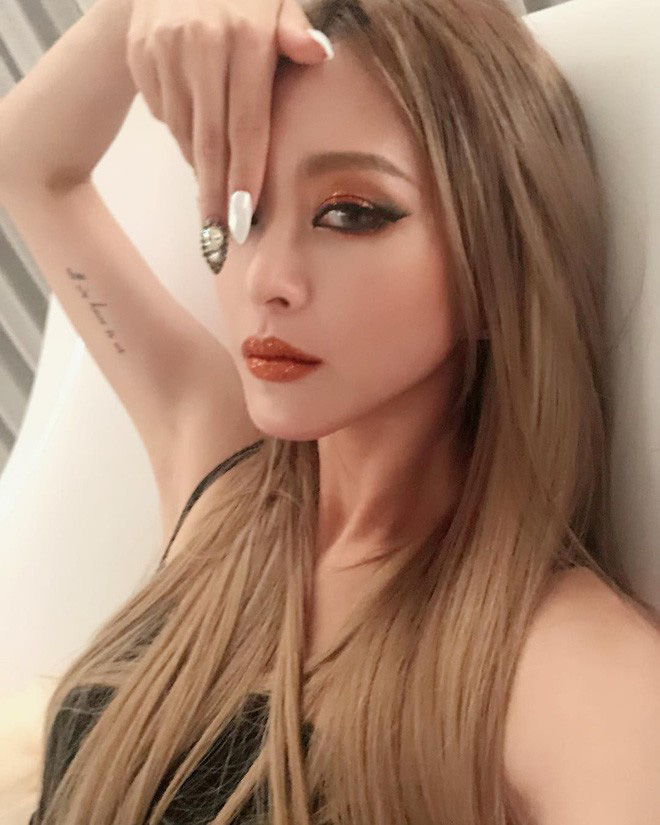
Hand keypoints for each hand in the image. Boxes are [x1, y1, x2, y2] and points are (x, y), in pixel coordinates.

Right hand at [125, 0, 332, 233]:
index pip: (246, 125)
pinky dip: (177, 128)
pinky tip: (193, 125)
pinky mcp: (140, 52)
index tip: (243, 221)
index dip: (245, 178)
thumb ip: (294, 30)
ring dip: (198, 162)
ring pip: (182, 130)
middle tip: (219, 237)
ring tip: (213, 182)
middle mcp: (202, 44)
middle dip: (215, 195)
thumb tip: (320, 54)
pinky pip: (160, 110)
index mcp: (244, 37)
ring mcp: (164, 48)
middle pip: (209, 141)